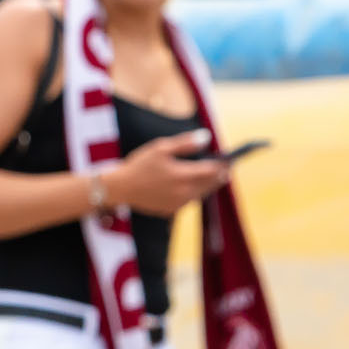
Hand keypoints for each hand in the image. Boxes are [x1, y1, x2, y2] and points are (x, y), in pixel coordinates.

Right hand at [104, 129, 229, 216]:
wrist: (119, 188)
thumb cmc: (139, 165)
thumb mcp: (160, 148)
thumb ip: (186, 143)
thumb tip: (207, 137)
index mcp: (184, 175)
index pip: (214, 170)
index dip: (223, 164)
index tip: (229, 159)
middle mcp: (185, 192)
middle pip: (211, 184)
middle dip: (219, 175)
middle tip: (226, 168)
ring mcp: (179, 203)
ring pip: (202, 194)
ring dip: (208, 185)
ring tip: (211, 177)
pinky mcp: (172, 211)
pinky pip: (189, 201)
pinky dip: (193, 193)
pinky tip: (189, 186)